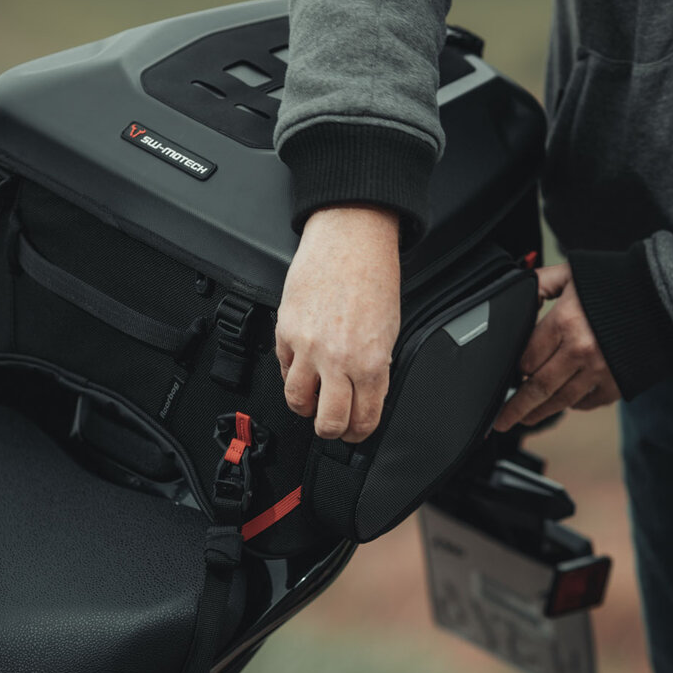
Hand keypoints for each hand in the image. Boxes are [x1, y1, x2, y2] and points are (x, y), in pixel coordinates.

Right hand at [276, 205, 400, 441]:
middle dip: (330, 430)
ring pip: (297, 401)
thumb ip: (375, 368)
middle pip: (328, 421)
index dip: (358, 433)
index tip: (354, 432)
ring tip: (311, 401)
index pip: (363, 419)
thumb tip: (364, 395)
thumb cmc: (373, 277)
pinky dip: (291, 373)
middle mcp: (338, 360)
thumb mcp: (389, 331)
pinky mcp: (286, 331)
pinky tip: (302, 367)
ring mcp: (308, 347)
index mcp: (372, 363)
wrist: (349, 239)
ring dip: (304, 407)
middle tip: (331, 425)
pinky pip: (283, 368)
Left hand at [493, 263, 619, 430]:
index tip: (509, 374)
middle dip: (515, 407)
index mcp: (565, 322)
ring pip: (560, 401)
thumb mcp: (573, 273)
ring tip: (524, 419)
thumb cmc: (618, 282)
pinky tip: (564, 404)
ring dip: (539, 413)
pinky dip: (574, 405)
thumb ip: (542, 282)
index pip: (526, 357)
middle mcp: (580, 350)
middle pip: (537, 387)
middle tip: (501, 420)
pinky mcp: (617, 383)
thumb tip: (519, 290)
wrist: (664, 297)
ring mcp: (600, 370)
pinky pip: (588, 403)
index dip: (514, 368)